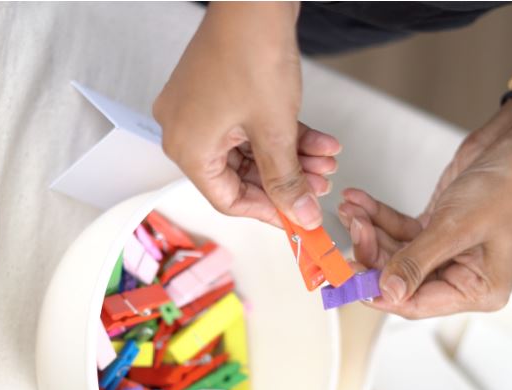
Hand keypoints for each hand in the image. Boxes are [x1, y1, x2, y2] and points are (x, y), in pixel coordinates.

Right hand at [153, 2, 337, 229]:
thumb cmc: (251, 52)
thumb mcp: (275, 131)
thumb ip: (287, 180)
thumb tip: (300, 215)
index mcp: (187, 147)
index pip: (227, 199)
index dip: (268, 211)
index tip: (298, 215)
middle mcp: (185, 130)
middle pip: (240, 175)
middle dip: (286, 180)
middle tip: (320, 185)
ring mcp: (200, 109)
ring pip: (250, 149)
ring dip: (291, 157)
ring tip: (326, 160)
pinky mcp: (217, 90)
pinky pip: (250, 125)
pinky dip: (282, 134)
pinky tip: (318, 139)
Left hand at [339, 98, 511, 317]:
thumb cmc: (506, 185)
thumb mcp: (457, 227)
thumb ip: (417, 261)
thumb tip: (387, 292)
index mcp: (478, 290)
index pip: (417, 304)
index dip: (379, 292)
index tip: (348, 277)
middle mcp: (463, 277)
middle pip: (400, 279)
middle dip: (372, 254)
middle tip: (351, 228)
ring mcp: (448, 254)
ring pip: (395, 253)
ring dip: (369, 231)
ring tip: (351, 209)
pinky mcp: (436, 230)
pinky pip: (398, 231)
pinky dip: (378, 216)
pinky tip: (359, 202)